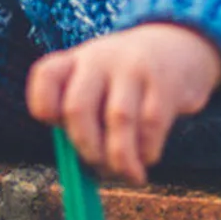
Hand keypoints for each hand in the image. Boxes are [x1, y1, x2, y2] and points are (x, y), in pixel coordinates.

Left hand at [26, 22, 220, 185]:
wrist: (177, 45)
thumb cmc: (125, 79)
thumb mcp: (97, 83)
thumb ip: (84, 118)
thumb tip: (82, 169)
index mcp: (74, 60)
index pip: (45, 76)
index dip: (43, 105)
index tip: (56, 125)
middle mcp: (99, 59)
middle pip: (78, 106)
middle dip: (85, 145)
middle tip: (96, 166)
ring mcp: (132, 68)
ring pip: (118, 118)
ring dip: (119, 156)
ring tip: (126, 174)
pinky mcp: (165, 82)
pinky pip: (151, 124)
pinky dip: (146, 150)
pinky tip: (146, 158)